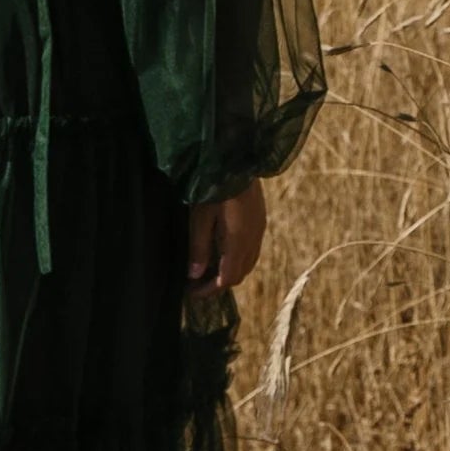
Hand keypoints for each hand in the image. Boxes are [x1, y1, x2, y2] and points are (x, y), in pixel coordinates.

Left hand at [186, 178, 266, 296]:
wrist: (236, 157)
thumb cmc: (214, 185)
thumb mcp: (200, 217)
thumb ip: (199, 247)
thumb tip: (194, 274)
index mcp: (239, 242)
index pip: (227, 278)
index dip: (208, 290)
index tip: (190, 293)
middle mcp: (254, 239)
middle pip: (239, 274)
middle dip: (217, 283)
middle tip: (195, 284)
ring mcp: (259, 229)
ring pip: (247, 263)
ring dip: (228, 271)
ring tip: (206, 271)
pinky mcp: (259, 220)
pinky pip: (251, 249)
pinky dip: (235, 258)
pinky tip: (220, 252)